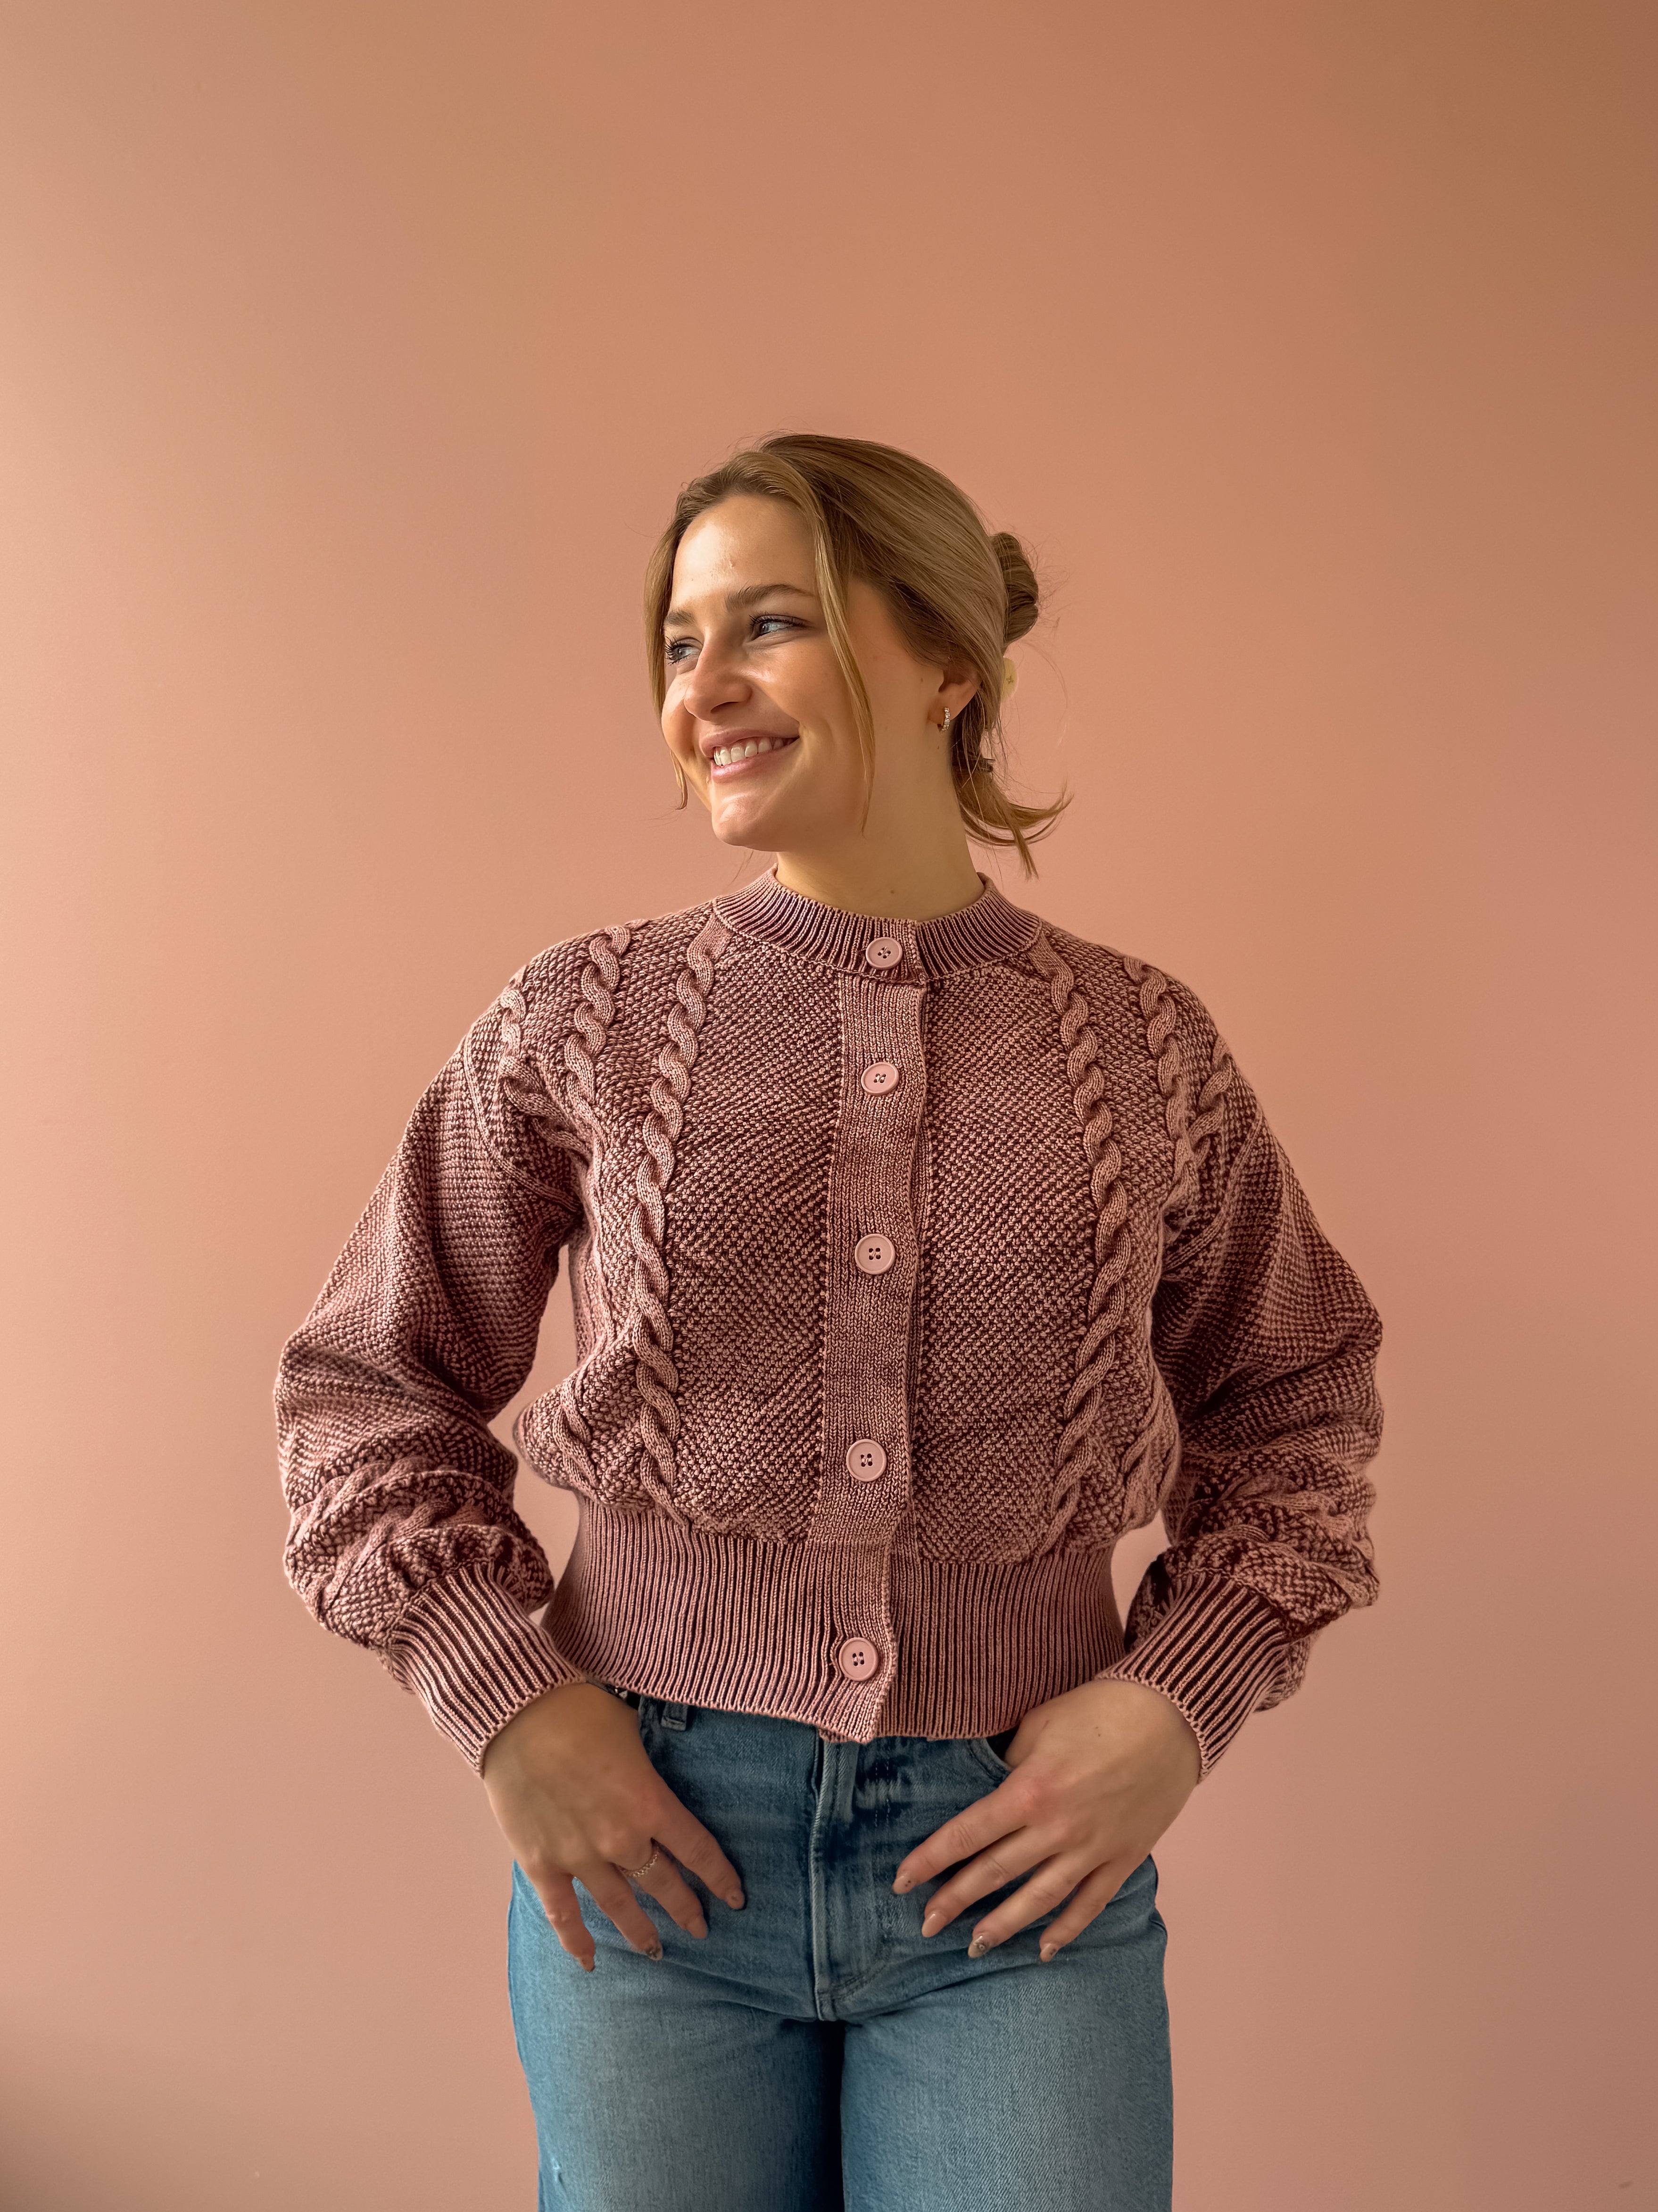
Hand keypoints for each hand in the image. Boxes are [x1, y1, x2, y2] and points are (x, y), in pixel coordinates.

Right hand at [481, 1682, 744, 1970]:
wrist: (518, 1712)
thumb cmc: (580, 1710)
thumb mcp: (634, 1731)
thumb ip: (648, 1769)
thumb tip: (658, 1781)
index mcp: (650, 1803)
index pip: (698, 1850)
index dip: (720, 1877)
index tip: (735, 1898)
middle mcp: (621, 1839)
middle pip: (664, 1884)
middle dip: (686, 1909)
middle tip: (701, 1928)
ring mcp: (580, 1856)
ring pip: (620, 1906)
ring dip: (640, 1932)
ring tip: (657, 1951)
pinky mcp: (542, 1863)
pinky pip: (563, 1913)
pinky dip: (575, 1941)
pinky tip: (590, 1963)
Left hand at [892, 1680, 1200, 1961]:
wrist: (1170, 1715)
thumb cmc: (1098, 1709)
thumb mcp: (1038, 1724)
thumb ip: (1009, 1762)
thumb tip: (986, 1787)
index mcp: (1028, 1790)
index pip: (966, 1834)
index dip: (930, 1860)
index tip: (901, 1882)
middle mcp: (1056, 1828)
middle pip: (994, 1872)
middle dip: (955, 1901)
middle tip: (925, 1925)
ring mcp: (1092, 1848)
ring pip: (1038, 1899)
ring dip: (1003, 1925)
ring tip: (975, 1945)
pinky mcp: (1123, 1857)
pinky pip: (1090, 1903)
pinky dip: (1067, 1929)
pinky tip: (1045, 1948)